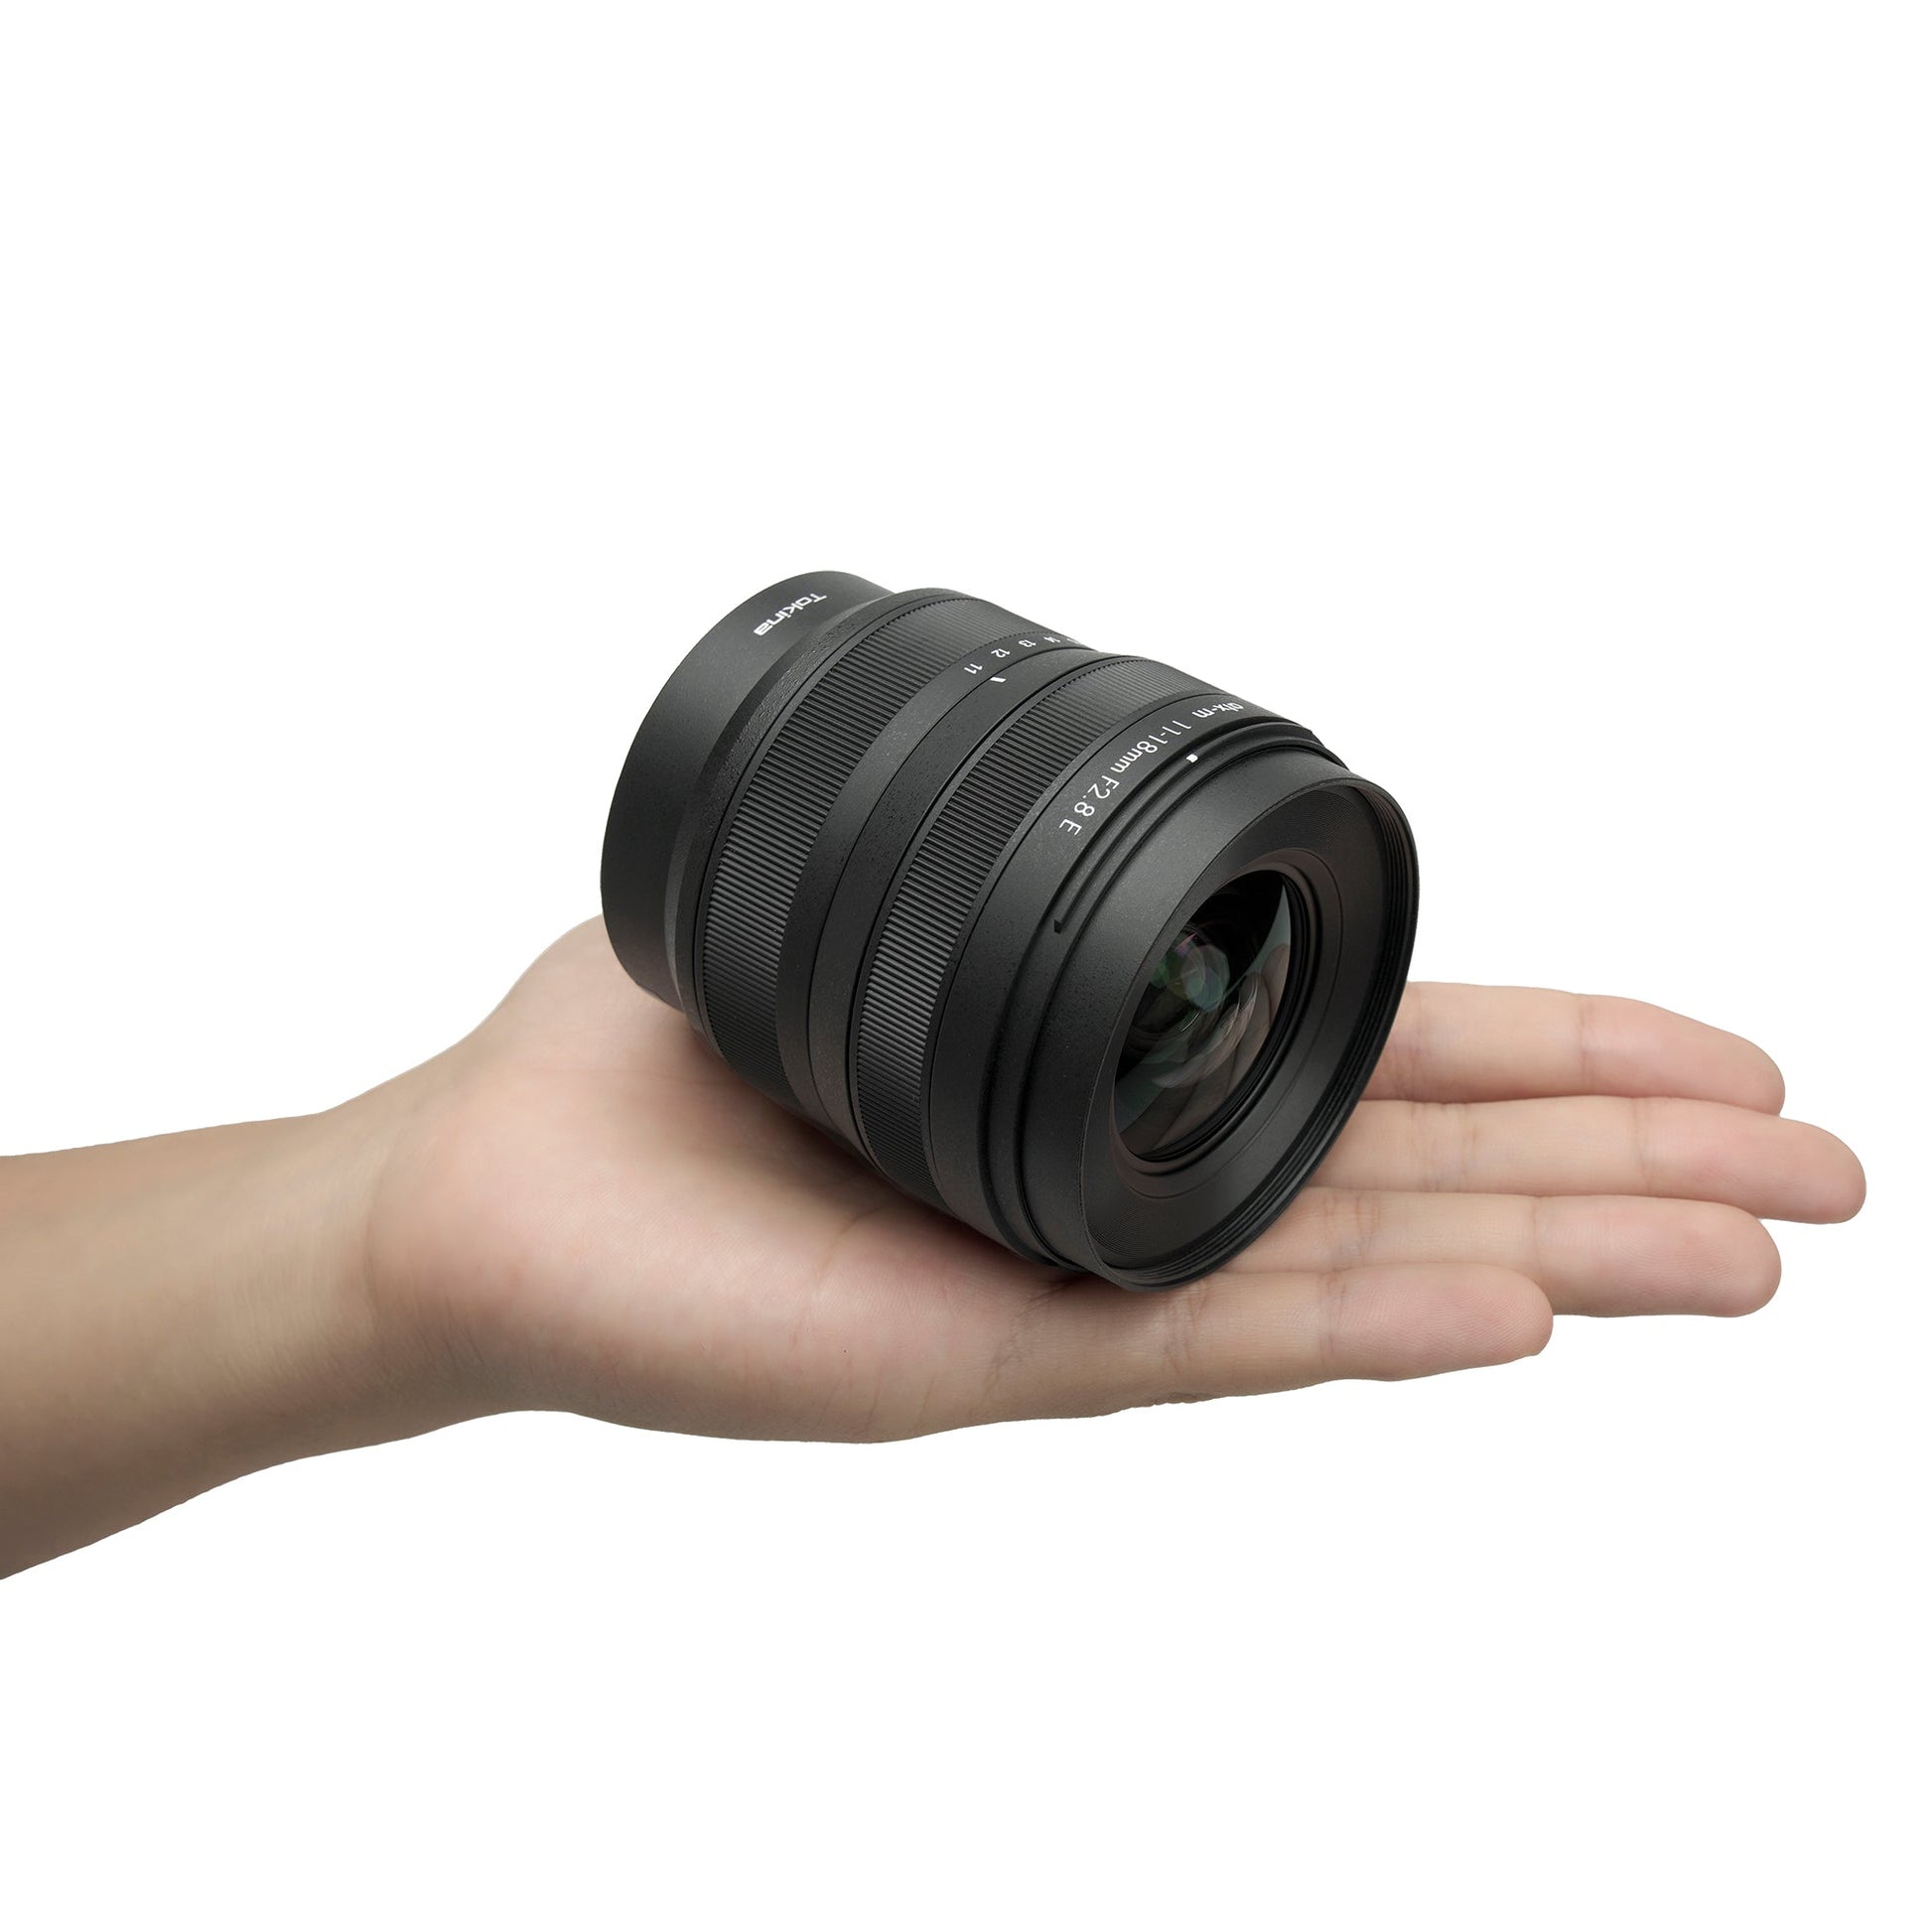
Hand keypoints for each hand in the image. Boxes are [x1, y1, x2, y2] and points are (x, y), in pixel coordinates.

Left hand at [359, 921, 1865, 1440]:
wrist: (484, 1192)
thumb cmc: (653, 1054)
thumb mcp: (859, 914)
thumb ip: (983, 870)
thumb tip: (1075, 777)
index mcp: (1111, 1083)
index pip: (1374, 1065)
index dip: (1553, 1053)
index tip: (1713, 1049)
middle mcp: (1127, 1191)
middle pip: (1419, 1173)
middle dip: (1628, 1166)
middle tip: (1826, 1174)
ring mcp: (1080, 1282)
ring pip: (1363, 1268)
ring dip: (1565, 1253)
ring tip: (1750, 1252)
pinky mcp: (992, 1351)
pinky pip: (1210, 1338)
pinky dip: (1369, 1321)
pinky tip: (1522, 1310)